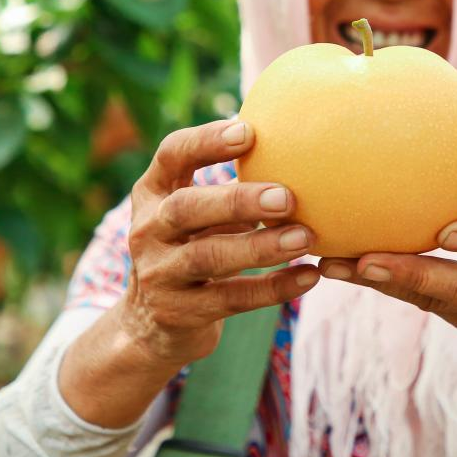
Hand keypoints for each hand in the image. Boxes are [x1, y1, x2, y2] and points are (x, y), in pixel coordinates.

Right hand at [119, 119, 320, 368]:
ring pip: (208, 257)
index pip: (171, 155)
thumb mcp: (194, 214)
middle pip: (186, 208)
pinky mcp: (178, 313)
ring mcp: (158, 274)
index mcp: (153, 193)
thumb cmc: (191, 248)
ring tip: (305, 238)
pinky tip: (309, 276)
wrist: (149, 324)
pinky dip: (273, 289)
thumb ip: (227, 188)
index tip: (248, 132)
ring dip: (260, 247)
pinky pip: (230, 299)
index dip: (206, 141)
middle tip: (287, 197)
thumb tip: (300, 149)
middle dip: (237, 200)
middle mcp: (148, 230)